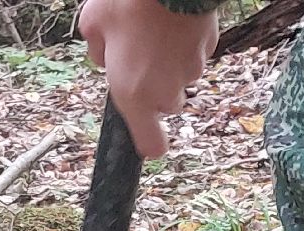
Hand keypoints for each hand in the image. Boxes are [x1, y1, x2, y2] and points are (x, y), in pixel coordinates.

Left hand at [79, 0, 219, 157]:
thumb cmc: (127, 2)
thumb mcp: (93, 24)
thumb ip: (98, 52)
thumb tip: (105, 59)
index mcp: (133, 95)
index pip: (152, 144)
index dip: (151, 142)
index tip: (148, 139)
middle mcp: (166, 90)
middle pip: (167, 105)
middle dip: (156, 88)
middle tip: (139, 58)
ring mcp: (192, 68)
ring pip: (182, 77)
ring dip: (171, 63)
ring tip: (155, 31)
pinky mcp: (209, 46)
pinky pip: (196, 53)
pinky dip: (186, 44)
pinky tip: (173, 21)